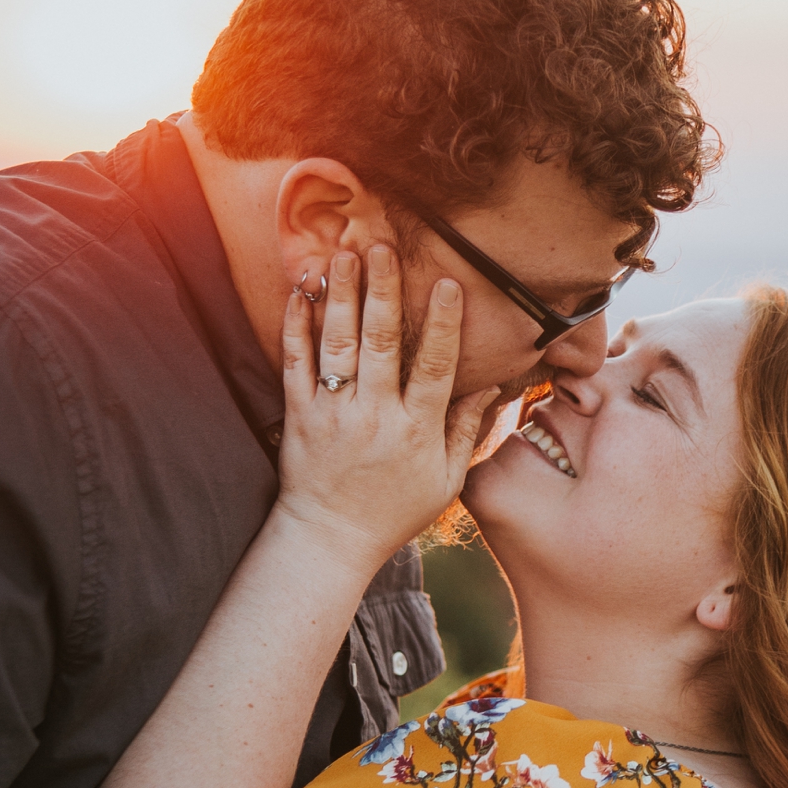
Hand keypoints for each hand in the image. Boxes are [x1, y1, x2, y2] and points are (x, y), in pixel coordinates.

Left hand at [277, 245, 496, 574]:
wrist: (329, 539)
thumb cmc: (394, 512)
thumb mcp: (446, 481)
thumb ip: (466, 430)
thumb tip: (492, 383)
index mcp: (416, 431)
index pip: (434, 368)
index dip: (442, 325)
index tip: (448, 284)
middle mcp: (374, 417)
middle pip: (381, 345)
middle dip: (384, 292)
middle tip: (384, 247)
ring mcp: (333, 414)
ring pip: (338, 346)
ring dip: (342, 297)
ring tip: (344, 254)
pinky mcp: (299, 416)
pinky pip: (295, 364)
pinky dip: (297, 327)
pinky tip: (302, 292)